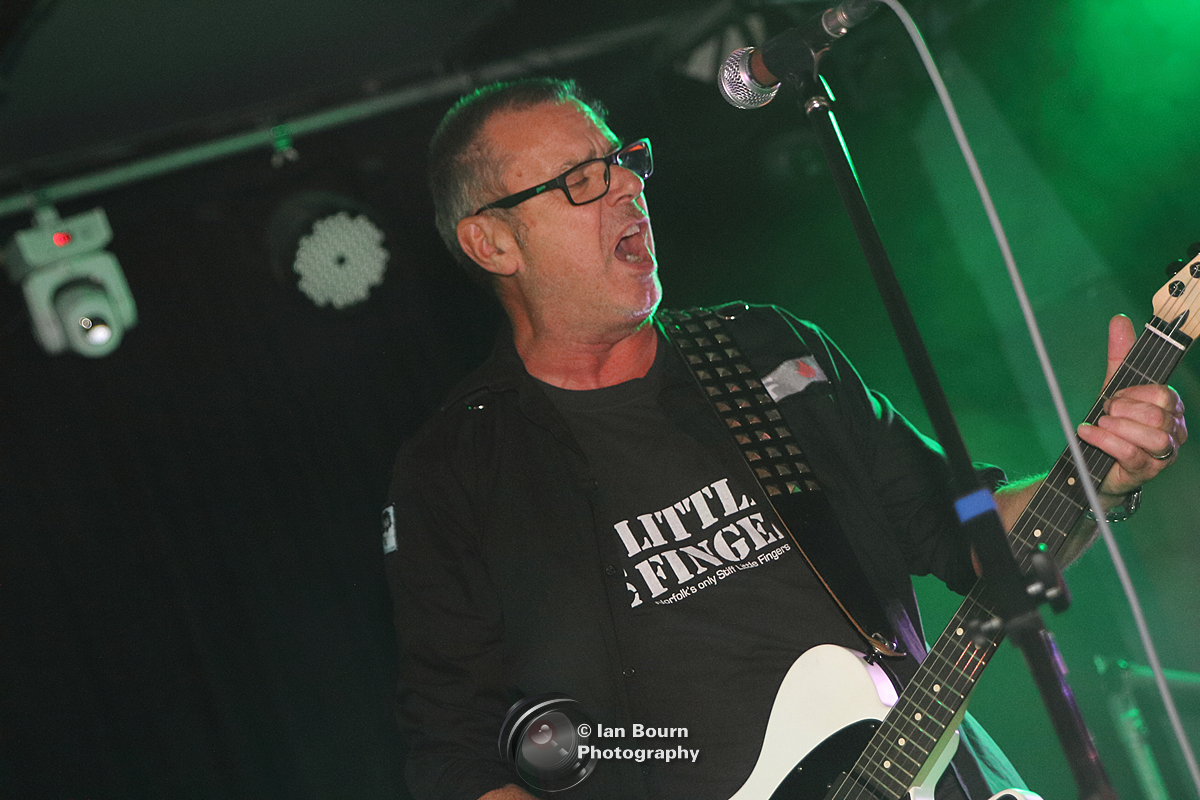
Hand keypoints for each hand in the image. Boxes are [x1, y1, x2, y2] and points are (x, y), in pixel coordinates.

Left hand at [1077, 314, 1187, 497]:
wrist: (1099, 462)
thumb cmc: (1114, 424)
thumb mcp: (1115, 386)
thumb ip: (1119, 356)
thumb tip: (1120, 320)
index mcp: (1172, 408)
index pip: (1163, 395)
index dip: (1133, 394)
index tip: (1113, 396)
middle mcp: (1174, 430)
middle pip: (1157, 415)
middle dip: (1123, 410)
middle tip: (1105, 411)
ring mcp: (1163, 453)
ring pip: (1151, 436)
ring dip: (1118, 427)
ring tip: (1100, 423)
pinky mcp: (1147, 470)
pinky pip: (1131, 453)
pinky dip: (1105, 441)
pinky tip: (1088, 433)